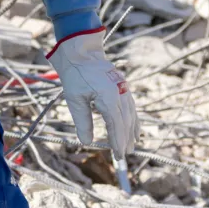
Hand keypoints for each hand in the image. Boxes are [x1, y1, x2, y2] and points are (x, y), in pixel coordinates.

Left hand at [47, 29, 138, 159]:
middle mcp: (119, 94)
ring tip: (131, 146)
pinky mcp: (122, 86)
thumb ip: (82, 122)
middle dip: (125, 140)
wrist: (81, 51)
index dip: (118, 142)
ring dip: (131, 131)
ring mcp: (123, 89)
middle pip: (126, 122)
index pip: (116, 126)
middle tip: (124, 156)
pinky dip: (133, 119)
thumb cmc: (75, 74)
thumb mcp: (74, 99)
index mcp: (108, 98)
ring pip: (131, 115)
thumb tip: (87, 142)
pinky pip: (131, 106)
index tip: (118, 156)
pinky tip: (134, 128)